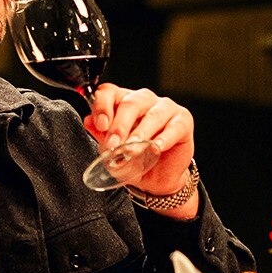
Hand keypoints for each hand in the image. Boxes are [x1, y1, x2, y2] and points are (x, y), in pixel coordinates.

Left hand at [87, 83, 197, 205]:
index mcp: (124, 102)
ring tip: (132, 149)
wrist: (156, 180)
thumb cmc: (135, 159)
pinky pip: (174, 127)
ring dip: (140, 133)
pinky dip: (164, 138)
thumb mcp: (112, 151)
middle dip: (120, 125)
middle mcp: (144, 100)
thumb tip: (88, 122)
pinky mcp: (183, 121)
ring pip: (152, 114)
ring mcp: (165, 108)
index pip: (110, 93)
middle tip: (114, 144)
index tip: (100, 125)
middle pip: (131, 102)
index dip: (102, 106)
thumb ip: (101, 135)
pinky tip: (156, 148)